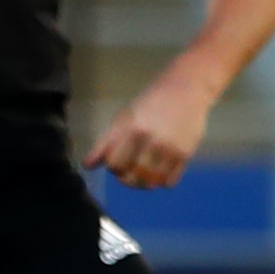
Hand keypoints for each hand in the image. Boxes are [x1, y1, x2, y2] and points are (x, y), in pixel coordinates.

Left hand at [85, 66, 214, 188]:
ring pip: (151, 182)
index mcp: (134, 130)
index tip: (119, 161)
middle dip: (126, 178)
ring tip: (143, 174)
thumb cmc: (150, 103)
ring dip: (143, 183)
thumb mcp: (124, 118)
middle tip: (129, 170)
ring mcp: (171, 149)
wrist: (186, 90)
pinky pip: (170, 182)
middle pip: (132, 176)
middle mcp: (153, 141)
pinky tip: (160, 171)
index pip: (115, 164)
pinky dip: (162, 181)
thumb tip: (88, 166)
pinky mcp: (186, 154)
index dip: (113, 166)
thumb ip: (106, 142)